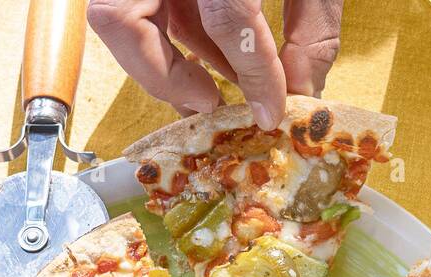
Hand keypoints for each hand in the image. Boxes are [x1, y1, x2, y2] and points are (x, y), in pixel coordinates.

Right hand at [88, 0, 342, 128]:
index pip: (228, 15)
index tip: (271, 111)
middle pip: (121, 17)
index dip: (254, 73)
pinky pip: (139, 4)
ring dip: (162, 62)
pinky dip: (171, 37)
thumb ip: (312, 26)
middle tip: (210, 104)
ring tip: (211, 88)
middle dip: (164, 75)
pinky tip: (213, 57)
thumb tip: (302, 90)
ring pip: (118, 15)